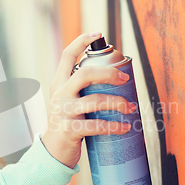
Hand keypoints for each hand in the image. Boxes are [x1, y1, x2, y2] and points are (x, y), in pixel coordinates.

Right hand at [40, 32, 136, 168]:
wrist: (53, 151)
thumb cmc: (68, 122)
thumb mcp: (68, 101)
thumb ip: (82, 89)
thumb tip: (114, 77)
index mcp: (59, 84)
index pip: (66, 56)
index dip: (81, 41)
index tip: (98, 34)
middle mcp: (60, 95)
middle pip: (84, 74)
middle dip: (108, 73)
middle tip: (125, 77)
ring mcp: (63, 112)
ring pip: (94, 101)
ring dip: (117, 102)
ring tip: (131, 107)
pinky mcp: (70, 130)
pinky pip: (97, 126)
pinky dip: (115, 126)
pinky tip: (126, 127)